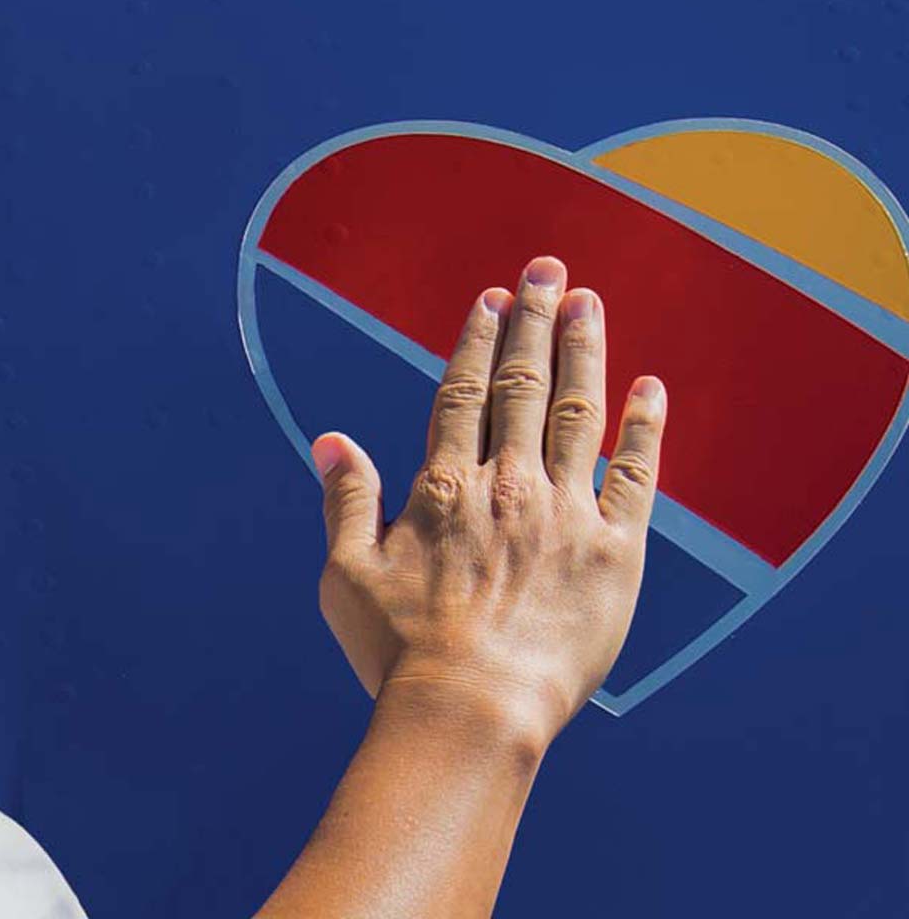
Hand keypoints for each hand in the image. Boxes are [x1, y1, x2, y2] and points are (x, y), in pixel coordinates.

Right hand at [311, 256, 667, 745]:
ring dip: (584, 352)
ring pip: (578, 413)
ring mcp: (565, 514)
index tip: (493, 299)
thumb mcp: (347, 574)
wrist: (473, 711)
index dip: (478, 340)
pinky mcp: (615, 553)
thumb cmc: (400, 652)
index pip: (463, 392)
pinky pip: (637, 476)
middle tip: (548, 271)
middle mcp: (507, 485)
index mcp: (444, 487)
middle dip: (536, 321)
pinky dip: (645, 427)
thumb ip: (345, 500)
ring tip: (590, 302)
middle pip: (523, 385)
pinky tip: (650, 386)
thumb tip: (331, 441)